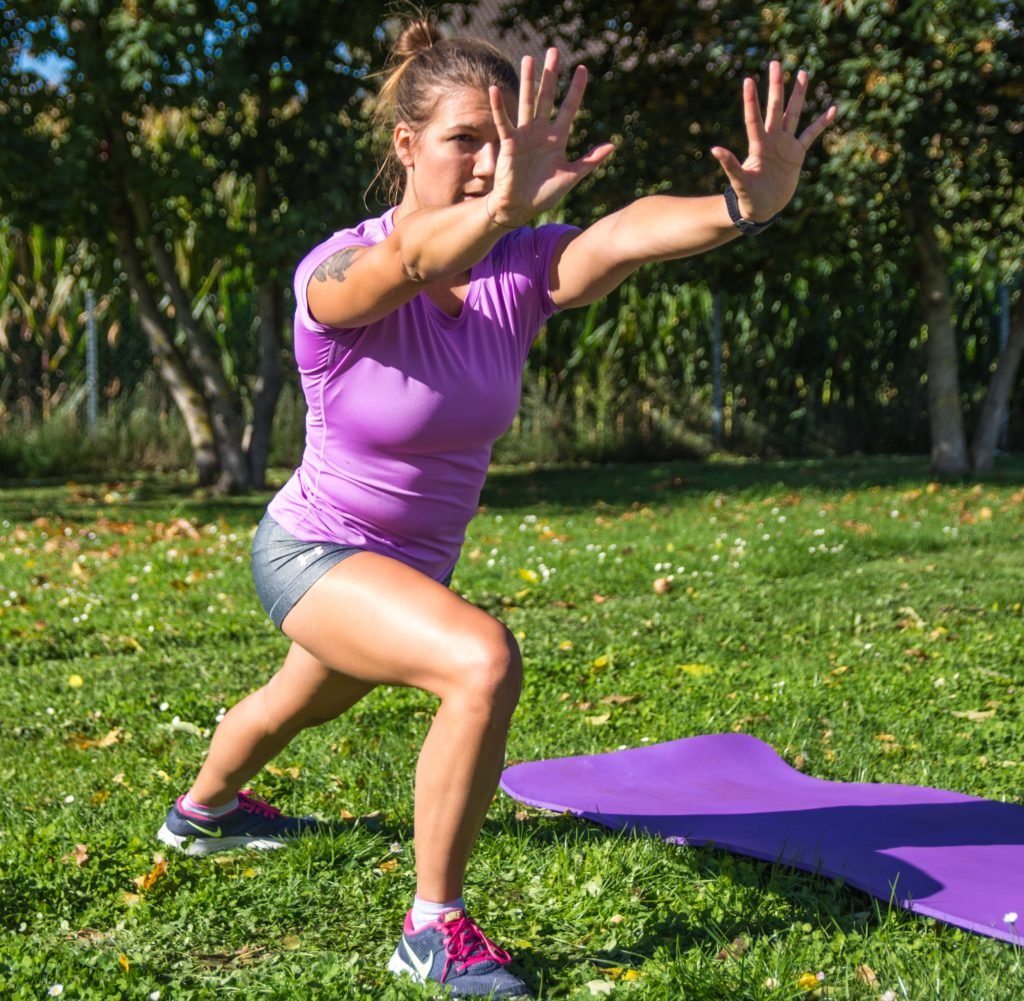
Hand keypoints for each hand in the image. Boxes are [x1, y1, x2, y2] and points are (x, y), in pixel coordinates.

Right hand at [486, 48, 615, 227]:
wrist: (522, 207)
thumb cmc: (545, 194)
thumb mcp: (571, 176)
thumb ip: (590, 160)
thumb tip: (612, 145)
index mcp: (557, 138)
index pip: (569, 108)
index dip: (576, 89)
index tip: (583, 69)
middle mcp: (541, 132)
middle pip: (547, 97)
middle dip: (550, 75)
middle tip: (554, 51)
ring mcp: (524, 135)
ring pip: (527, 103)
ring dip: (527, 82)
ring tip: (528, 59)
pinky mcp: (509, 143)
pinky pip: (503, 122)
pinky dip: (498, 107)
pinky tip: (494, 90)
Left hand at [711, 61, 836, 222]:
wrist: (762, 209)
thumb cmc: (748, 199)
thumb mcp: (740, 182)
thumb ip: (730, 165)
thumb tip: (714, 149)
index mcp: (758, 146)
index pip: (754, 118)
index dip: (751, 100)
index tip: (748, 80)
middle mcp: (772, 140)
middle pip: (775, 108)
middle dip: (776, 86)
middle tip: (776, 62)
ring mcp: (785, 145)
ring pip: (794, 114)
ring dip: (798, 95)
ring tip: (803, 72)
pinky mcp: (797, 154)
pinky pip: (811, 134)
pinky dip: (821, 123)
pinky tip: (832, 109)